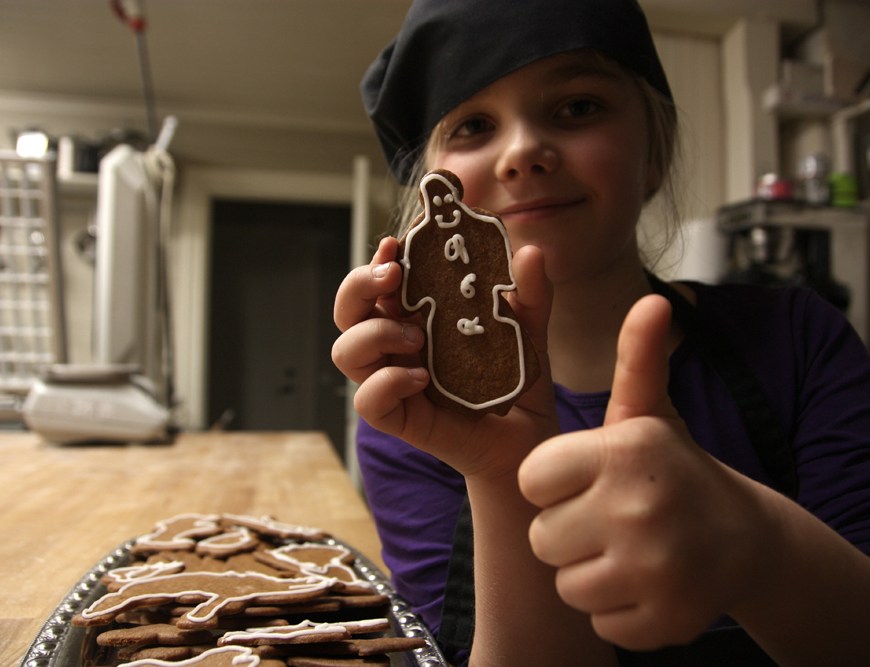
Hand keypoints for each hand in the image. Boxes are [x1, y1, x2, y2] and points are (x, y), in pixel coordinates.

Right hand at [333, 237, 558, 478]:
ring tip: (418, 337)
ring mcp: (394, 382)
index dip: (378, 260)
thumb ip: (530, 292)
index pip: (378, 284)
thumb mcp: (528, 328)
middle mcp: (395, 348)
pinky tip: (421, 378)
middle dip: (357, 286)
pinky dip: (387, 383)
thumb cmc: (517, 380)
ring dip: (374, 334)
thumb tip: (530, 252)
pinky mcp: (402, 419)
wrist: (529, 437)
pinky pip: (368, 401)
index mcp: (415, 318)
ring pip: (345, 352)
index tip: (396, 244)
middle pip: (347, 312)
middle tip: (393, 276)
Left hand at [518, 295, 775, 650]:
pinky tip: (644, 581)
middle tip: (608, 516)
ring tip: (625, 547)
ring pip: (565, 583)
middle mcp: (638, 507)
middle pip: (542, 537)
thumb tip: (653, 301)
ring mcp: (654, 569)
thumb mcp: (649, 415)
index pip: (531, 480)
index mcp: (623, 451)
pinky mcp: (664, 620)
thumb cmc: (672, 470)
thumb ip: (636, 361)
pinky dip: (615, 606)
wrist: (742, 540)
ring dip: (588, 571)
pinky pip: (596, 619)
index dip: (552, 483)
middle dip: (566, 530)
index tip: (583, 479)